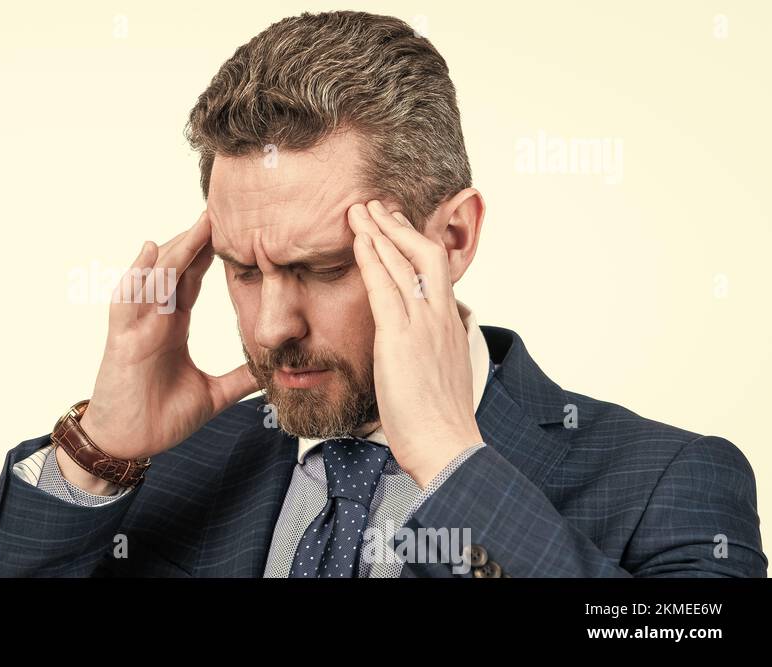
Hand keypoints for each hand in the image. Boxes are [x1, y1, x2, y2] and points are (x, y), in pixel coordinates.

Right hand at [76, 210, 258, 466]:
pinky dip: (137, 273)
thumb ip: (240, 378)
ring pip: (155, 275)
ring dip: (176, 247)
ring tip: (200, 222)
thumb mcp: (212, 395)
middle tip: (224, 208)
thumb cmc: (159, 418)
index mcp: (173, 325)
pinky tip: (149, 249)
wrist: (127, 445)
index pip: (193, 277)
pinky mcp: (121, 338)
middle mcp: (154, 317)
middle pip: (176, 266)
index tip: (237, 227)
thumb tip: (275, 370)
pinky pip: (127, 298)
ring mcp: (137, 324)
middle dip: (197, 238)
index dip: (211, 251)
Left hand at [347, 200, 481, 488]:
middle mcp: (441, 318)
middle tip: (376, 206)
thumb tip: (418, 353)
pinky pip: (384, 288)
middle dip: (398, 227)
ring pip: (403, 263)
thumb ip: (429, 355)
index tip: (397, 229)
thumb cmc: (438, 422)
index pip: (434, 273)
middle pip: (425, 255)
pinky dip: (371, 259)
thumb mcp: (439, 377)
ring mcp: (423, 325)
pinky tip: (359, 240)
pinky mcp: (401, 338)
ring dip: (380, 232)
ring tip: (360, 210)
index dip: (414, 246)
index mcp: (450, 327)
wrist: (447, 445)